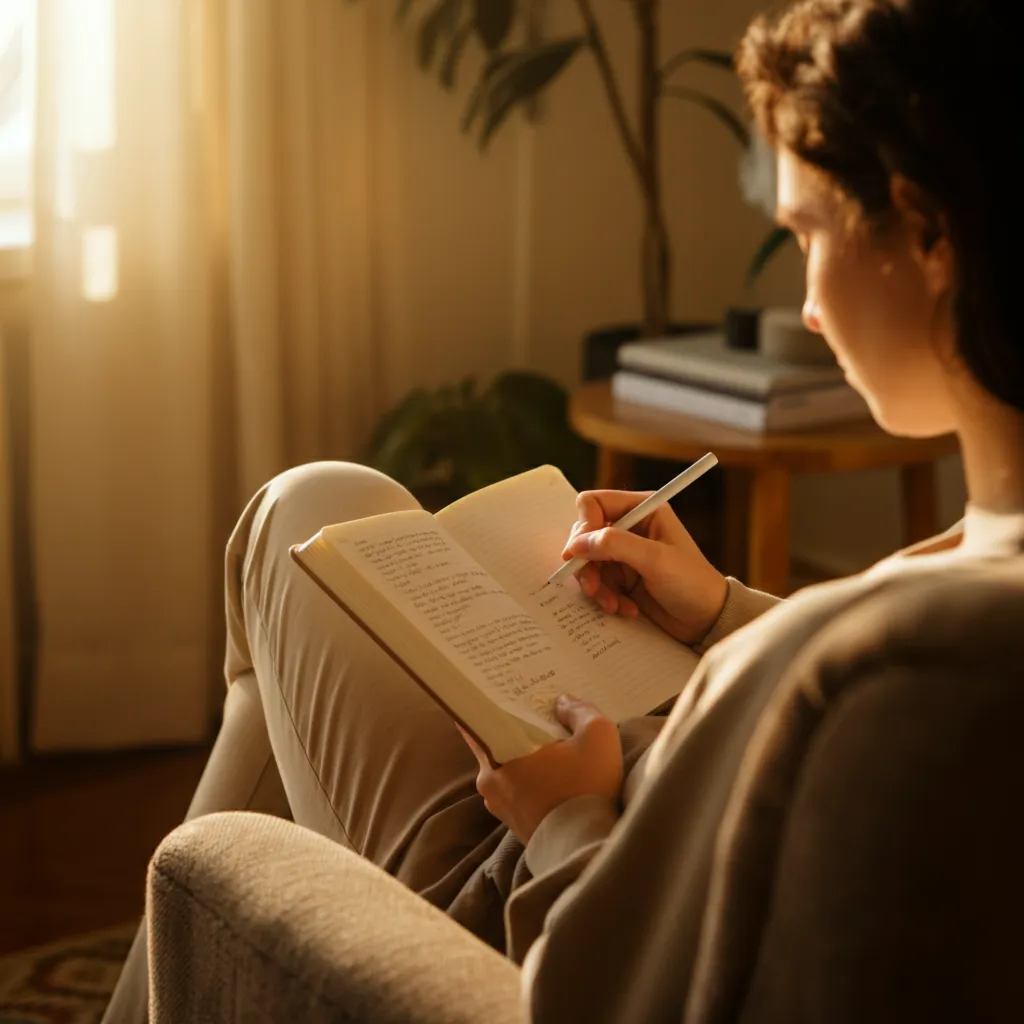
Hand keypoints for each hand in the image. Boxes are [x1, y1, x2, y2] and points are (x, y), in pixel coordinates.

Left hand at [459, 694, 622, 844]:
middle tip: (528, 709)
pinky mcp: (515, 823)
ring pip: (505, 767)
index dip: (486, 702)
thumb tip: (563, 702)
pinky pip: (516, 790)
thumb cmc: (587, 788)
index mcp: (498, 753)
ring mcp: (499, 804)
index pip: (478, 719)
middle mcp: (489, 779)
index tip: (492, 687)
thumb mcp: (597, 736)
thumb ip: (579, 710)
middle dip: (509, 726)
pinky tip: (553, 771)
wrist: (586, 849)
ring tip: (547, 740)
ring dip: (521, 755)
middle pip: (494, 742)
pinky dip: (529, 778)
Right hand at [562, 489, 727, 645]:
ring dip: (597, 586)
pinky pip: (598, 582)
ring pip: (588, 562)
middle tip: (592, 587)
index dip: (583, 527)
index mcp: (642, 509)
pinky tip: (626, 608)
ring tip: (614, 604)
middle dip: (586, 563)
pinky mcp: (623, 577)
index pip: (594, 503)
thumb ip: (615, 545)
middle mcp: (631, 527)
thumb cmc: (692, 583)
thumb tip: (576, 543)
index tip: (580, 553)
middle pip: (585, 534)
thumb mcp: (655, 560)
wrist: (707, 620)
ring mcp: (625, 553)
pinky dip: (606, 597)